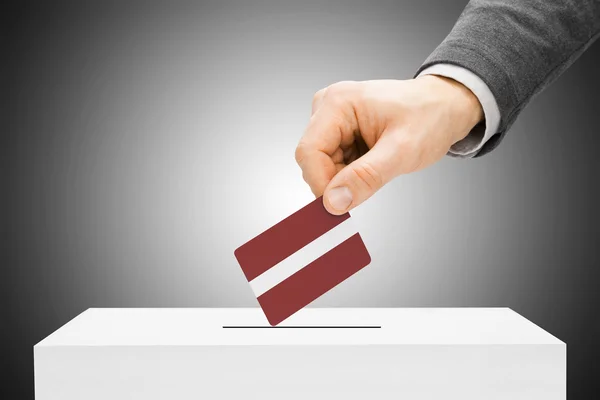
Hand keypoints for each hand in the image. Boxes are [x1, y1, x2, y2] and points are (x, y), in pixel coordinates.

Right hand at [295, 76, 483, 214]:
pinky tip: (373, 163)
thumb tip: (333, 202)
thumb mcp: (402, 151)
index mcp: (338, 102)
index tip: (341, 205)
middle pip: (313, 160)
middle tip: (372, 182)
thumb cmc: (430, 117)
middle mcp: (328, 107)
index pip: (308, 152)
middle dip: (337, 181)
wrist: (444, 107)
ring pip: (322, 166)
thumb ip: (366, 177)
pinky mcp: (338, 131)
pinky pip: (333, 164)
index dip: (321, 183)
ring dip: (346, 178)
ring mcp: (332, 119)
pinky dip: (350, 173)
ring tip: (378, 166)